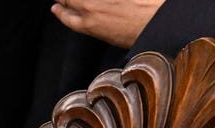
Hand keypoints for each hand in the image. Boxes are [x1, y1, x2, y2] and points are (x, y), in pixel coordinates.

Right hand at [50, 0, 164, 48]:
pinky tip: (101, 1)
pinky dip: (97, 0)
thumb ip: (98, 26)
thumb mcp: (112, 37)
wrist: (157, 19)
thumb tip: (96, 21)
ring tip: (75, 1)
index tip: (57, 7)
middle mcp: (89, 7)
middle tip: (64, 0)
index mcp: (88, 25)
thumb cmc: (139, 33)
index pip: (65, 15)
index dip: (60, 10)